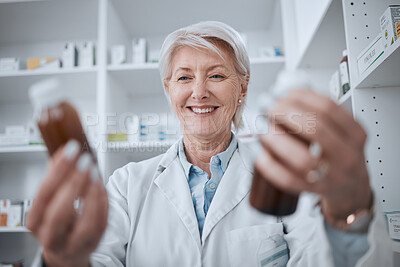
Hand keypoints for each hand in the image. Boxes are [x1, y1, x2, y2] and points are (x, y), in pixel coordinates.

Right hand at [27, 140, 108, 266]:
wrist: (67, 251)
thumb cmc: (58, 222)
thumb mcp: (50, 201)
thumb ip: (56, 176)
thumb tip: (65, 151)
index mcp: (36, 221)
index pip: (44, 194)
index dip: (58, 170)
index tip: (71, 150)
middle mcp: (52, 236)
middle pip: (60, 212)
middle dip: (74, 183)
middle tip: (85, 161)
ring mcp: (74, 243)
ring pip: (85, 223)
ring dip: (93, 194)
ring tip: (95, 173)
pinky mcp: (93, 243)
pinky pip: (102, 223)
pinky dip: (104, 202)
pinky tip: (102, 186)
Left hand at [255, 89, 371, 220]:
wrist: (351, 187)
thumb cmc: (339, 155)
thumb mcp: (340, 130)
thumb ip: (318, 111)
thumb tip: (284, 92)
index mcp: (355, 135)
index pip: (328, 109)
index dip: (301, 97)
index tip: (282, 93)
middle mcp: (346, 156)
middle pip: (315, 129)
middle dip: (286, 114)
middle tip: (269, 108)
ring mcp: (332, 177)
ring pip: (302, 158)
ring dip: (277, 139)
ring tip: (263, 128)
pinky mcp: (313, 191)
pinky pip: (288, 179)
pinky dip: (270, 164)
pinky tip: (260, 152)